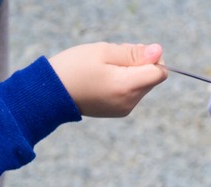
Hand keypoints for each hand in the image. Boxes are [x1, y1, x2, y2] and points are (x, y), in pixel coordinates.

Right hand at [48, 42, 166, 117]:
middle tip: (115, 55)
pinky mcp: (119, 111)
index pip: (159, 73)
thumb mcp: (103, 52)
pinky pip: (132, 93)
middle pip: (152, 79)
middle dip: (140, 63)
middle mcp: (130, 102)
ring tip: (106, 66)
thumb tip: (158, 52)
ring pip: (142, 85)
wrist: (51, 92)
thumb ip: (133, 53)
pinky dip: (124, 82)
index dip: (152, 58)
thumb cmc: (74, 67)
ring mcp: (125, 109)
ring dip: (132, 72)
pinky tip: (105, 77)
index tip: (133, 50)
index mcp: (127, 87)